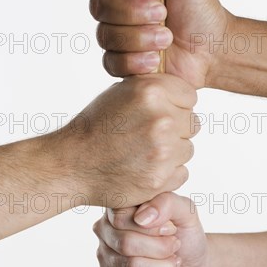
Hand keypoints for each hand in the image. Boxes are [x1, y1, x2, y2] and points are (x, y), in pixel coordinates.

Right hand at [61, 74, 197, 208]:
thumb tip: (183, 93)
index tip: (158, 113)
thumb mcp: (122, 92)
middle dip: (176, 129)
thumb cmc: (96, 126)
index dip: (175, 104)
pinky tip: (144, 169)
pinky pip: (182, 172)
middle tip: (148, 136)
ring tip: (142, 152)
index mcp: (152, 91)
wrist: (72, 164)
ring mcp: (163, 151)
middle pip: (193, 123)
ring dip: (172, 153)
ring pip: (188, 149)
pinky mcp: (161, 178)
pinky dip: (167, 174)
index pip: (189, 96)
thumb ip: (155, 89)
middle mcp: (161, 119)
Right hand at [87, 0, 231, 89]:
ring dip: (138, 37)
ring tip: (167, 38)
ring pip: (105, 36)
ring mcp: (117, 36)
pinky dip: (134, 61)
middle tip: (163, 13)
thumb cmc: (200, 8)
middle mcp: (117, 6)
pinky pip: (111, 62)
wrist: (213, 48)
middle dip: (132, 11)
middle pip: (98, 5)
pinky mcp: (121, 63)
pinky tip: (155, 59)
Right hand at [93, 192, 208, 266]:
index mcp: (120, 207)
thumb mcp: (184, 210)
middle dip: (160, 249)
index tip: (171, 229)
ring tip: (173, 262)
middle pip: (125, 243)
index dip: (151, 228)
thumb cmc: (185, 233)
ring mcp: (104, 255)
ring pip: (130, 266)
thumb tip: (141, 218)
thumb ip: (166, 203)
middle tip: (175, 246)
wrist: (193, 263)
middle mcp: (106, 229)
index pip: (122, 218)